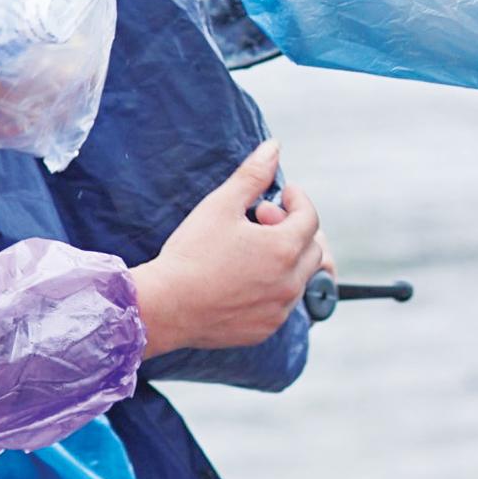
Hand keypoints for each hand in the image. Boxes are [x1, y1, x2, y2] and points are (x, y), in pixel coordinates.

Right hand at [130, 140, 325, 356]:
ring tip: (250, 249)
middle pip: (312, 249)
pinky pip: (282, 305)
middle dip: (292, 228)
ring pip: (299, 279)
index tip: (281, 193)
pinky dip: (273, 287)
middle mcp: (289, 283)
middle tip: (260, 220)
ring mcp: (278, 310)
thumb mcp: (220, 206)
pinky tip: (243, 277)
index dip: (297, 200)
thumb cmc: (191, 253)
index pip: (310, 217)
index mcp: (284, 249)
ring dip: (285, 259)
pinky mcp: (264, 330)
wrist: (165, 306)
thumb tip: (273, 148)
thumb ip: (252, 176)